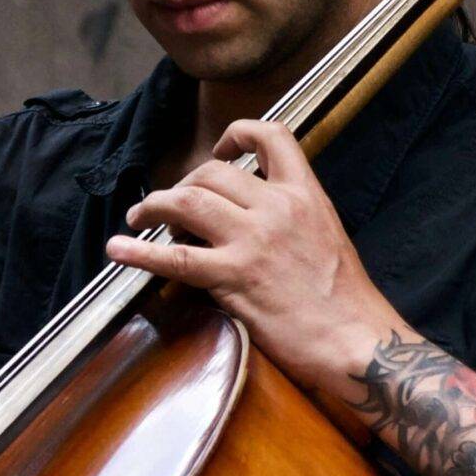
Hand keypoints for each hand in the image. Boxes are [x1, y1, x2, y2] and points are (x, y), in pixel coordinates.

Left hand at [104, 118, 402, 395]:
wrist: (357, 341)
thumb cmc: (346, 300)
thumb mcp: (327, 235)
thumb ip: (294, 214)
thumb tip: (254, 212)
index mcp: (305, 195)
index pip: (270, 135)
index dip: (236, 135)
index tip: (219, 152)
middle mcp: (277, 208)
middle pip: (211, 173)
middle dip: (181, 184)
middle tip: (170, 207)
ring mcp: (253, 242)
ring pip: (186, 202)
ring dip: (153, 206)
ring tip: (140, 217)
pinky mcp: (234, 278)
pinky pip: (175, 257)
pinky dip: (139, 251)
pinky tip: (118, 249)